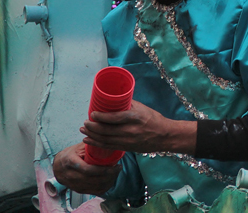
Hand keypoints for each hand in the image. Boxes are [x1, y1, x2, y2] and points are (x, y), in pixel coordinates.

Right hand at [52, 143, 121, 194]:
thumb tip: (108, 138)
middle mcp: (69, 175)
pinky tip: (110, 181)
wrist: (57, 166)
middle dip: (108, 176)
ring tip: (116, 174)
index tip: (115, 165)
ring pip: (93, 187)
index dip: (103, 170)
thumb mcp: (79, 147)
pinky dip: (103, 188)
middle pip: (92, 179)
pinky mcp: (77, 190)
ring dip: (107, 182)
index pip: (88, 169)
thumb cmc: (71, 153)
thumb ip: (91, 144)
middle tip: (118, 169)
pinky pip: (92, 192)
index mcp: (70, 161)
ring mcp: (72, 184)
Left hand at [81, 100, 195, 153]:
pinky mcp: (126, 148)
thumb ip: (128, 104)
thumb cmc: (154, 119)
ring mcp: (128, 141)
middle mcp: (130, 130)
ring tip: (83, 130)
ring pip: (105, 139)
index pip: (114, 118)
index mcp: (135, 118)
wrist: (164, 136)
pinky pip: (108, 146)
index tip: (92, 114)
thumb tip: (113, 99)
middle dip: (92, 127)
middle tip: (85, 122)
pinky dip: (96, 143)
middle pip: (106, 130)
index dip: (101, 117)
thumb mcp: (143, 108)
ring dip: (92, 135)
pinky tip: (88, 140)